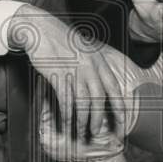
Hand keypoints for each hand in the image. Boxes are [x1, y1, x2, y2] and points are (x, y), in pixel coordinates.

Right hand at [8, 5, 127, 143]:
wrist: (40, 29)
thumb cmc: (61, 41)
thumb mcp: (84, 51)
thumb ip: (94, 67)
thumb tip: (99, 88)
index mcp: (99, 60)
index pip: (114, 87)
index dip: (119, 107)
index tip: (122, 122)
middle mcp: (90, 66)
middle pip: (99, 98)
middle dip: (100, 118)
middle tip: (98, 133)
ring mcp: (74, 70)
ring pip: (83, 101)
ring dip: (83, 120)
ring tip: (82, 132)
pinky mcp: (58, 74)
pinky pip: (65, 99)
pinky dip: (66, 114)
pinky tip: (66, 123)